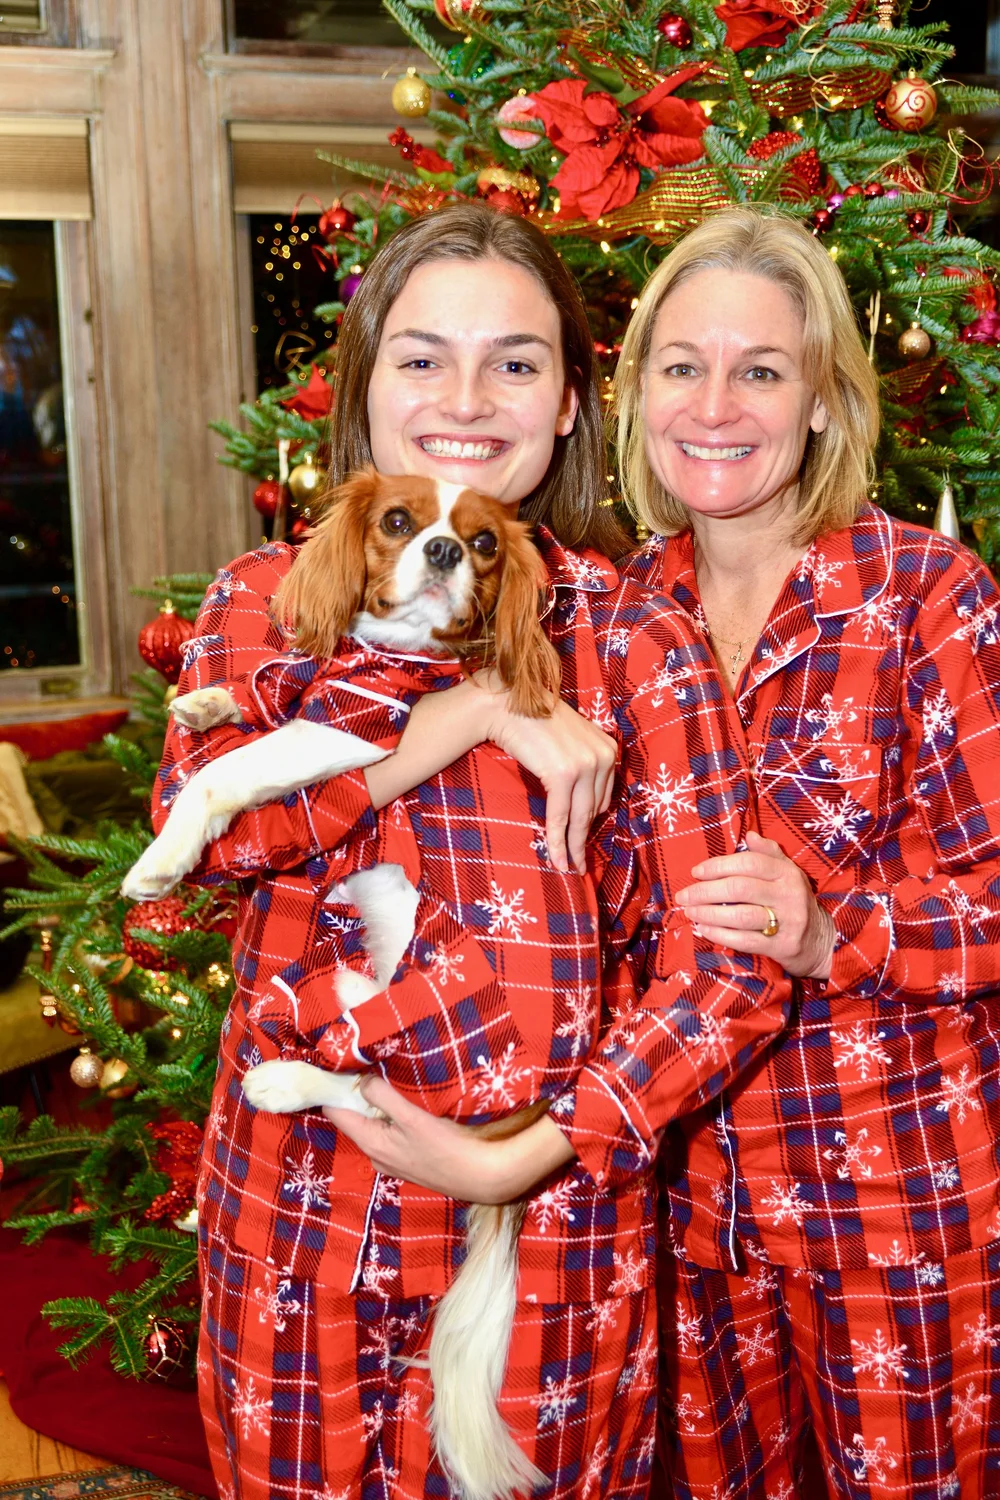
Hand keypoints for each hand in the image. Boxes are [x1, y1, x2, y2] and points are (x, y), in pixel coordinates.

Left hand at [324, 1074, 575, 1202]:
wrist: (480, 1176)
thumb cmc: (445, 1147)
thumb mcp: (411, 1118)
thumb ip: (382, 1097)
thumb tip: (361, 1079)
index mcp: (370, 1143)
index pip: (335, 1112)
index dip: (334, 1088)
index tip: (338, 1064)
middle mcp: (375, 1155)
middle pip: (353, 1118)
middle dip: (355, 1094)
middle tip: (364, 1064)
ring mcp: (391, 1160)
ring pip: (372, 1125)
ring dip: (374, 1106)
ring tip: (383, 1079)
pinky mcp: (407, 1160)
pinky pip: (388, 1133)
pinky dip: (389, 1117)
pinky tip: (403, 1105)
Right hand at [476, 673, 617, 875]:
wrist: (506, 705)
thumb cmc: (533, 721)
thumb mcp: (570, 740)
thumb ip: (582, 762)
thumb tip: (582, 801)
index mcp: (608, 749)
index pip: (604, 796)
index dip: (592, 821)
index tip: (584, 840)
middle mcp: (602, 756)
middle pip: (594, 810)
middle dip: (584, 839)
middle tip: (578, 862)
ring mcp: (584, 765)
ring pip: (580, 818)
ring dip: (573, 847)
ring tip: (567, 866)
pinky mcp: (563, 775)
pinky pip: (561, 816)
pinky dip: (558, 840)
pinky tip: (557, 859)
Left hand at [674, 830, 834, 979]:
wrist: (821, 940)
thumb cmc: (794, 901)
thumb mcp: (789, 873)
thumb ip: (769, 853)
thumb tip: (749, 834)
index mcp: (788, 873)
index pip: (749, 863)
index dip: (719, 865)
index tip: (696, 872)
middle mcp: (789, 895)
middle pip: (740, 888)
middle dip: (706, 891)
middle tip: (683, 895)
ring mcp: (787, 922)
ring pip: (740, 916)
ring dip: (709, 914)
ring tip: (689, 911)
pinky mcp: (782, 946)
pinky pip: (745, 940)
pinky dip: (720, 935)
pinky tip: (703, 929)